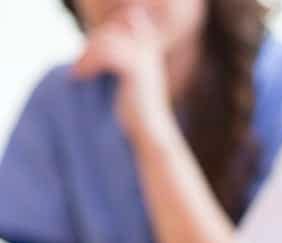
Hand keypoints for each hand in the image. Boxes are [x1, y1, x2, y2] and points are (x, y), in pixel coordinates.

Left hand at [73, 7, 172, 141]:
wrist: (151, 131)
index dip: (107, 33)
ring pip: (105, 41)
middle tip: (80, 65)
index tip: (91, 56)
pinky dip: (87, 64)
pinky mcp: (134, 69)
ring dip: (86, 55)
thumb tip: (99, 47)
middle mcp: (149, 51)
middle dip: (91, 45)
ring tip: (78, 72)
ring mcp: (144, 59)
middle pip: (112, 31)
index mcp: (151, 50)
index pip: (129, 21)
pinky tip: (79, 76)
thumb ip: (118, 59)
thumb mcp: (130, 80)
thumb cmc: (138, 110)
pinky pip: (104, 54)